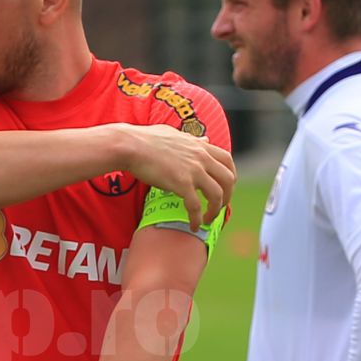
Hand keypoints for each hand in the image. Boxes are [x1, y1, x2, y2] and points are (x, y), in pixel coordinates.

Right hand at [121, 124, 236, 230]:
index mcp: (200, 146)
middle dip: (227, 196)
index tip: (225, 188)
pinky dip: (196, 219)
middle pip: (228, 179)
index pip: (227, 160)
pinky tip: (193, 226)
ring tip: (206, 220)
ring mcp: (193, 170)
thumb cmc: (145, 140)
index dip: (230, 176)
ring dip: (215, 210)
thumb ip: (193, 140)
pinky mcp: (181, 183)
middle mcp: (201, 157)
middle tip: (218, 208)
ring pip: (217, 194)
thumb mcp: (175, 134)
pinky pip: (195, 206)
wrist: (129, 146)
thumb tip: (206, 140)